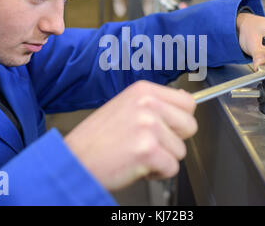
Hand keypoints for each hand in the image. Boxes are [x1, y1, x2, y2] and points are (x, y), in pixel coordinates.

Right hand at [64, 81, 196, 190]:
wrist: (74, 160)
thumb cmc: (97, 138)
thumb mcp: (125, 106)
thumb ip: (155, 103)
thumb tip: (185, 100)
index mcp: (143, 91)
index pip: (188, 102)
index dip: (180, 120)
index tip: (167, 128)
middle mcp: (147, 104)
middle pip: (190, 126)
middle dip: (174, 141)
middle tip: (149, 144)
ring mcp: (148, 126)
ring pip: (180, 150)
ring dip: (163, 158)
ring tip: (138, 154)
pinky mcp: (148, 150)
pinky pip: (172, 168)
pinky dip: (157, 173)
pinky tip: (137, 166)